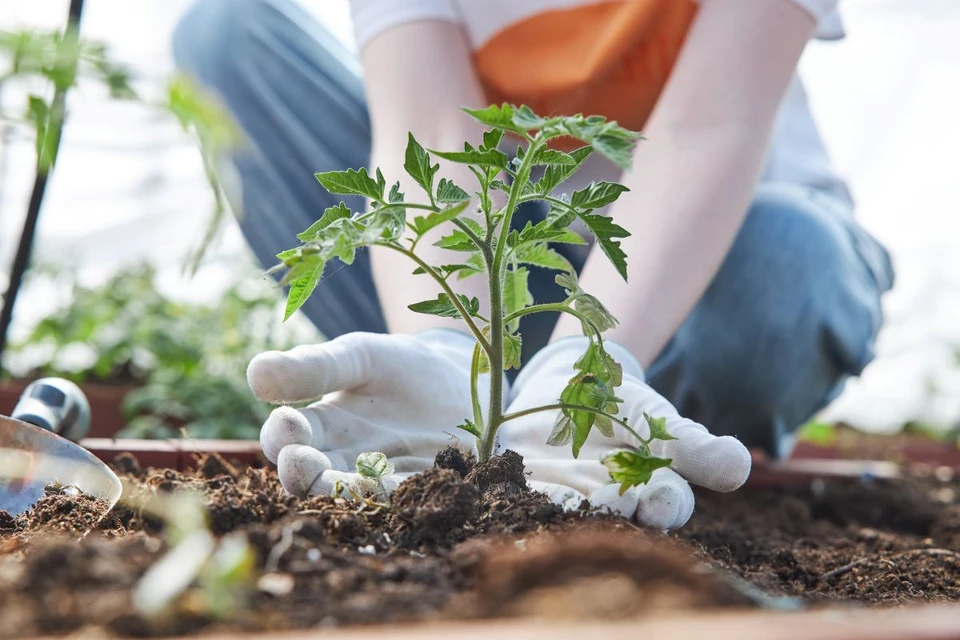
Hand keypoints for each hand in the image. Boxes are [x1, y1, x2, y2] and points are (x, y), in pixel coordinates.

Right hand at [247, 329, 487, 497]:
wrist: (461, 380)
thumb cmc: (399, 367)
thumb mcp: (358, 357)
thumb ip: (314, 367)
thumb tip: (255, 373)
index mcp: (322, 427)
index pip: (287, 438)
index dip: (282, 434)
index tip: (286, 423)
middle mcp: (345, 461)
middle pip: (314, 476)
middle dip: (305, 473)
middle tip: (300, 464)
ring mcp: (383, 478)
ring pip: (358, 494)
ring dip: (351, 493)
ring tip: (348, 485)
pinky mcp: (423, 486)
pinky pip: (408, 496)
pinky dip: (404, 497)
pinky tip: (406, 492)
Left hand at [496, 338, 750, 529]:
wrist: (565, 389)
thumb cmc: (624, 407)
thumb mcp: (657, 418)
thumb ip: (691, 445)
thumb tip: (739, 467)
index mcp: (653, 493)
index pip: (667, 506)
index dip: (665, 504)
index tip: (662, 499)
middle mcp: (613, 508)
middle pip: (619, 519)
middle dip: (615, 511)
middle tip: (613, 502)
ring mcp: (569, 502)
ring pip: (572, 515)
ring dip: (568, 511)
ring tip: (564, 500)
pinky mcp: (527, 491)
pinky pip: (526, 500)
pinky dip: (526, 499)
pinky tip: (525, 492)